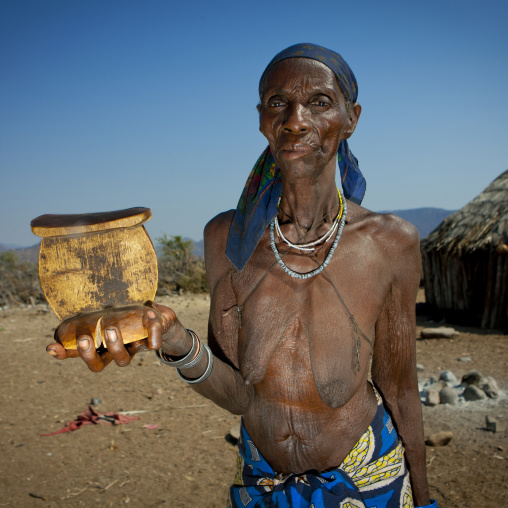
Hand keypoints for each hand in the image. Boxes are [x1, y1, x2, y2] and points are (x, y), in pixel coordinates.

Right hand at [46, 303, 190, 371]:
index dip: (64, 353)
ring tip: (110, 329)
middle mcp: (115, 351)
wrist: (162, 321)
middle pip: (98, 365)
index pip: (78, 354)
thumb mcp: (107, 314)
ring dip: (115, 345)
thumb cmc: (129, 317)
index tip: (51, 346)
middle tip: (85, 338)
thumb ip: (83, 324)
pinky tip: (150, 315)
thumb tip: (57, 340)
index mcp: (101, 346)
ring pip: (122, 360)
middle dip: (89, 354)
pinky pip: (154, 340)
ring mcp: (134, 348)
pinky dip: (153, 331)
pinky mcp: (154, 339)